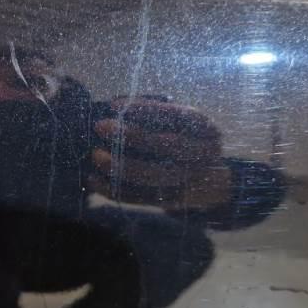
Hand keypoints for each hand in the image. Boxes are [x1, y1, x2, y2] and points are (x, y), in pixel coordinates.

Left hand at [91, 97, 230, 209]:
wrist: (213, 182)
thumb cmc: (187, 142)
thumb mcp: (183, 124)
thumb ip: (158, 115)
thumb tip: (115, 108)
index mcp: (206, 129)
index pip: (177, 115)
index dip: (145, 109)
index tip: (114, 105)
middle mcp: (204, 155)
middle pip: (167, 145)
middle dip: (131, 135)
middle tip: (101, 126)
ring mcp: (190, 181)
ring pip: (153, 176)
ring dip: (120, 166)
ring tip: (96, 156)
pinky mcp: (173, 202)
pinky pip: (141, 197)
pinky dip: (115, 189)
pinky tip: (94, 180)